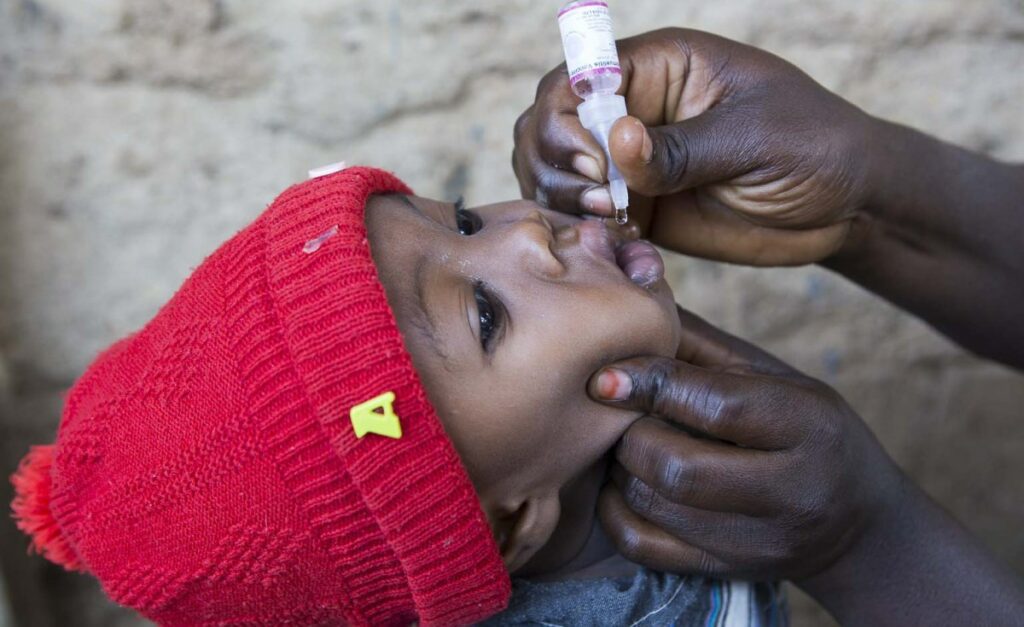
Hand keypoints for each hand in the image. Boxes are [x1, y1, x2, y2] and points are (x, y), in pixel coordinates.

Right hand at [513, 28, 876, 264]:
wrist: (845, 204)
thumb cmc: (814, 145)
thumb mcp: (753, 139)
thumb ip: (682, 148)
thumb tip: (616, 141)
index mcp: (660, 67)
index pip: (578, 75)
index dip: (566, 118)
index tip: (594, 163)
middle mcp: (634, 109)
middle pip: (548, 122)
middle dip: (554, 162)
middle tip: (603, 199)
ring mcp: (631, 160)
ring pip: (555, 171)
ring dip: (562, 198)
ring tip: (611, 221)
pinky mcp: (639, 207)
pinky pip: (586, 215)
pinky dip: (584, 231)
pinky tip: (617, 243)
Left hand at [588, 307, 903, 579]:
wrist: (859, 525)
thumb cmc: (808, 432)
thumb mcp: (779, 379)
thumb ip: (707, 347)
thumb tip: (634, 299)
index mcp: (808, 425)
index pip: (718, 404)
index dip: (651, 384)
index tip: (606, 374)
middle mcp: (791, 490)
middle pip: (677, 466)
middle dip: (629, 434)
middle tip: (614, 414)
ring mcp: (759, 541)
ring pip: (655, 506)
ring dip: (619, 469)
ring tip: (620, 443)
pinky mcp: (728, 572)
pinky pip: (646, 548)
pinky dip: (616, 512)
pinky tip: (621, 486)